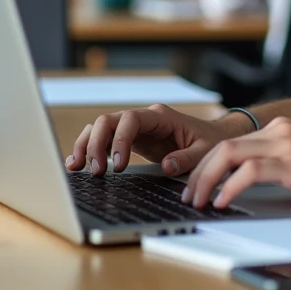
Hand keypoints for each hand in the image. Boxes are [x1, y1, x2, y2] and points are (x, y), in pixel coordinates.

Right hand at [65, 104, 252, 177]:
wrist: (213, 137)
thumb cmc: (209, 141)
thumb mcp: (205, 151)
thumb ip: (187, 158)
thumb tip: (166, 165)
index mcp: (160, 116)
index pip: (130, 119)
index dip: (120, 139)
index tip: (118, 165)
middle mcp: (142, 118)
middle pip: (108, 121)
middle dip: (97, 145)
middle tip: (98, 173)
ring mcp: (133, 127)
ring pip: (100, 128)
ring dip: (87, 146)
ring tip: (78, 169)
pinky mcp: (129, 139)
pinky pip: (103, 139)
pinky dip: (89, 149)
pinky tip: (77, 166)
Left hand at [181, 117, 290, 210]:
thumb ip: (285, 163)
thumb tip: (257, 184)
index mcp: (284, 129)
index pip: (234, 142)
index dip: (209, 163)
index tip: (199, 183)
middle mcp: (281, 131)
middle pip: (224, 146)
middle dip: (199, 171)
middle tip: (190, 195)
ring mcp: (287, 144)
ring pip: (229, 155)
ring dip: (207, 179)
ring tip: (199, 200)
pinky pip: (249, 171)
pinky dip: (230, 186)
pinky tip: (223, 201)